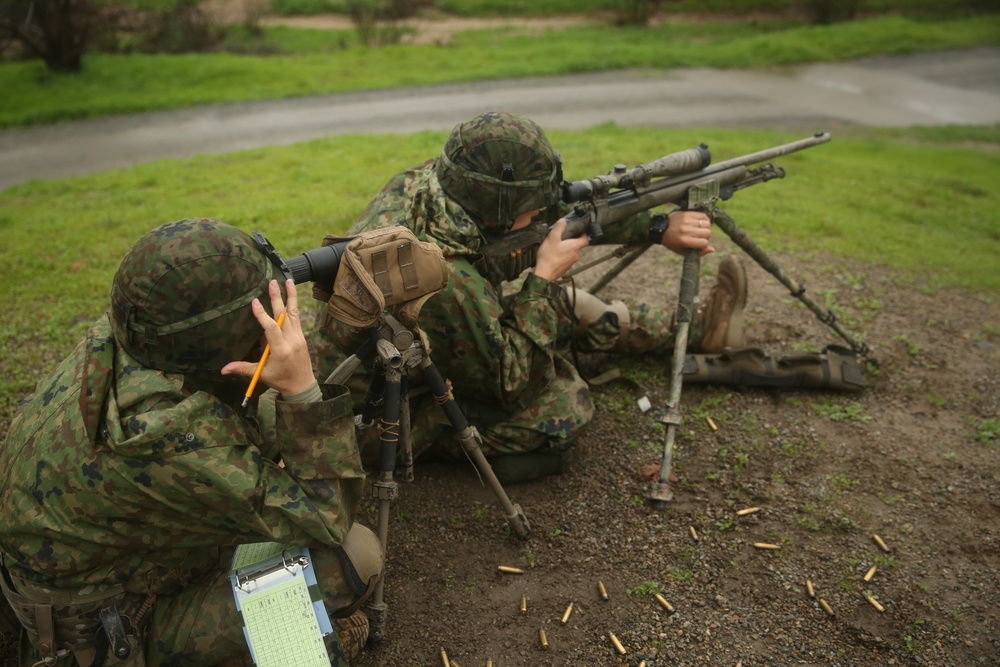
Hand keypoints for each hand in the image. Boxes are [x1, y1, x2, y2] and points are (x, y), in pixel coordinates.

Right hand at [221, 279, 315, 396]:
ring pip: (294, 313)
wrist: (303, 385)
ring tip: (287, 280)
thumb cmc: (281, 380)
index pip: (271, 328)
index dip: (263, 315)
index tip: (254, 302)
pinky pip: (297, 317)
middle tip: (271, 282)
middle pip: (283, 316)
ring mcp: (299, 336)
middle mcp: (291, 340)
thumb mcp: (261, 374)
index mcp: (281, 350)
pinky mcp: (302, 335)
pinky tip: (292, 292)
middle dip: (277, 298)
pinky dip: (294, 304)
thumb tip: (222, 369)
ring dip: (290, 296)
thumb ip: (243, 369)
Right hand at [534, 218, 589, 281]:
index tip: (579, 232)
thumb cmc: (548, 256)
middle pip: (577, 246)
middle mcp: (575, 256)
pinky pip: (565, 260)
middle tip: (562, 238)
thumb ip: (559, 227)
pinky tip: (553, 256)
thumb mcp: (552, 238)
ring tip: (555, 248)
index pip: (586, 239)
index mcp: (574, 247)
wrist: (544, 274)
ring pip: (571, 254)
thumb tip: (563, 221)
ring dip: (565, 250)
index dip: (583, 234)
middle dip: (571, 242)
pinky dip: (561, 257)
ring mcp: (571, 263)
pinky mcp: (565, 269)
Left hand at [660, 210, 714, 255]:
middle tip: (700, 236)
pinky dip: (704, 219)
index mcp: (684, 241)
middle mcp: (686, 230)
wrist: (660, 228)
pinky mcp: (688, 213)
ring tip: (700, 229)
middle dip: (706, 236)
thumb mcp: (682, 251)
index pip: (704, 243)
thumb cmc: (672, 242)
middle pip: (707, 233)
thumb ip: (698, 252)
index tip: (700, 243)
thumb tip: (712, 249)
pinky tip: (700, 223)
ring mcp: (687, 221)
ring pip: (707, 224)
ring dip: (705, 227)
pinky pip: (703, 215)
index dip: (704, 244)